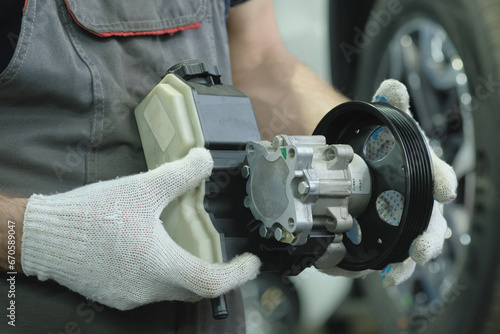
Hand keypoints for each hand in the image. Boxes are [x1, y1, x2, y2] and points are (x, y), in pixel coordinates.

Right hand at [21, 148, 260, 309]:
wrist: (43, 235)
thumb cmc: (91, 214)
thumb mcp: (142, 189)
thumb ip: (180, 175)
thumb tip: (206, 160)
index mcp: (160, 265)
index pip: (212, 282)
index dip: (238, 274)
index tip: (251, 262)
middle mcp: (148, 288)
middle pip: (195, 289)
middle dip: (215, 272)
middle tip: (225, 255)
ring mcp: (131, 296)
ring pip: (173, 290)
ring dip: (187, 271)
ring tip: (188, 246)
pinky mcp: (116, 295)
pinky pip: (151, 289)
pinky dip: (164, 274)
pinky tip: (154, 252)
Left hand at [317, 79, 456, 285]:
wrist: (368, 162)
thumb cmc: (385, 146)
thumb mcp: (385, 122)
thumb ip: (390, 104)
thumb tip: (392, 87)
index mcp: (424, 170)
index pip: (437, 174)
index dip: (440, 180)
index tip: (443, 188)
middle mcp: (422, 198)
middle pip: (433, 219)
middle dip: (431, 233)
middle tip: (424, 245)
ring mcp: (410, 218)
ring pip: (420, 240)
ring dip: (414, 255)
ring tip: (406, 266)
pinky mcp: (394, 233)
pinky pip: (397, 253)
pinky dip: (395, 266)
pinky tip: (388, 275)